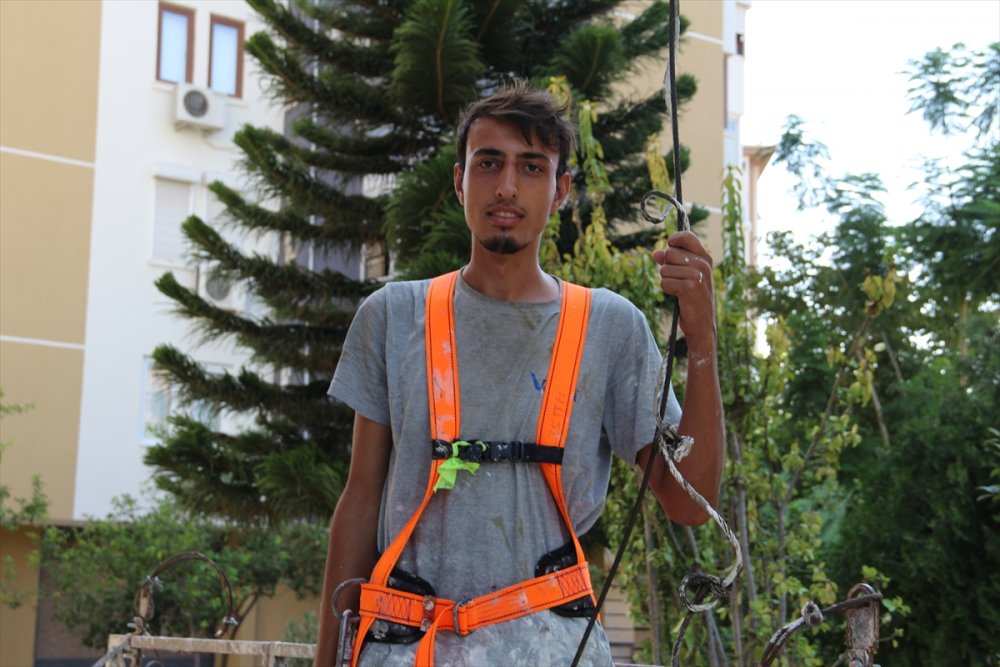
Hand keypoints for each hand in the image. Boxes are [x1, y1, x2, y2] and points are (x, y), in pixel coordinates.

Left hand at [652, 231, 715, 351]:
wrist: (702, 324)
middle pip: (670, 253)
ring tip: (679, 290)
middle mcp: (703, 264)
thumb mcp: (686, 277)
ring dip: (667, 281)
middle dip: (667, 266)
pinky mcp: (689, 288)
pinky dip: (667, 290)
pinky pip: (664, 283)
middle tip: (678, 280)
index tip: (670, 247)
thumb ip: (672, 262)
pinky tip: (678, 296)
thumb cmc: (693, 299)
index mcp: (705, 258)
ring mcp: (697, 276)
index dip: (673, 240)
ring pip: (665, 269)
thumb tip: (655, 253)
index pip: (686, 236)